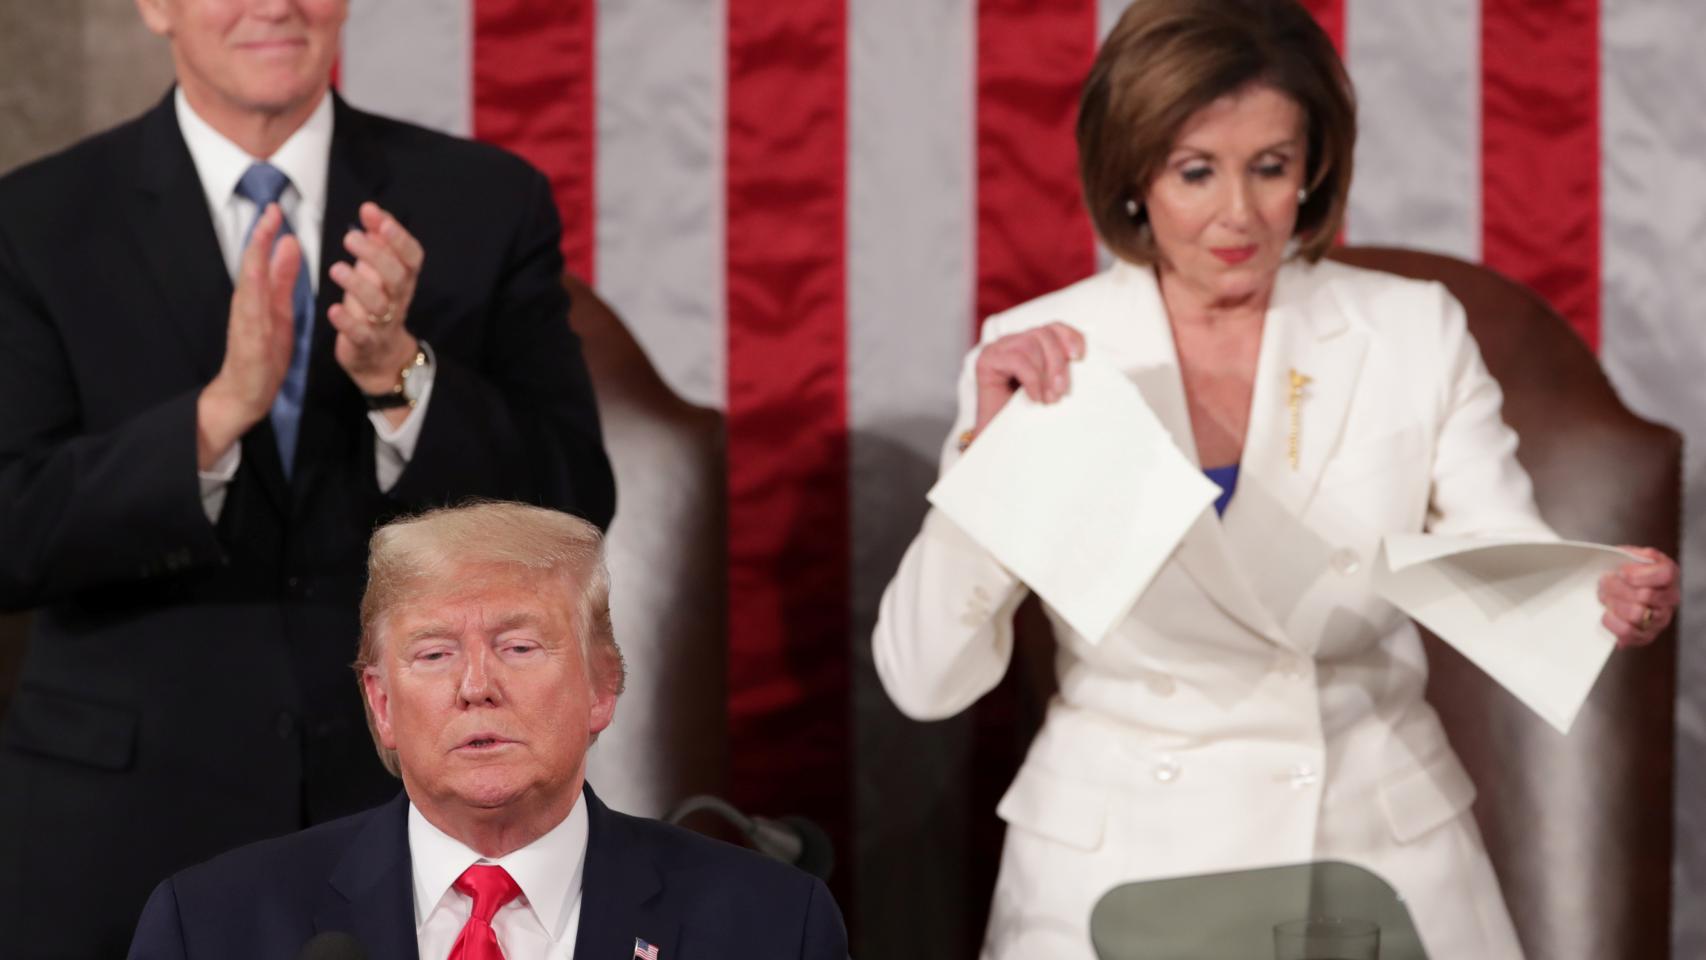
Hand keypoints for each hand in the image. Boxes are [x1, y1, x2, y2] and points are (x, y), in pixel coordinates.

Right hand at [197, 204, 298, 468]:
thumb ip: (283, 278)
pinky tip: (259, 282)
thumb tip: (288, 243)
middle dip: (259, 238)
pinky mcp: (248, 345)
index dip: (267, 234)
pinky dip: (254, 298)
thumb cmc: (262, 353)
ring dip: (255, 260)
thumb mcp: (279, 310)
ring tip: (263, 234)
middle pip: (251, 266)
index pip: (260, 259)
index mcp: (257, 297)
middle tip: (271, 209)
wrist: (244, 395)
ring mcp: (245, 325)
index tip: (276, 208)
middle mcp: (246, 306)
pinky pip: (250, 318)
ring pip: (247, 287)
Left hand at [327, 201, 424, 397]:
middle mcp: (397, 299)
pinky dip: (347, 322)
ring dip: (359, 285)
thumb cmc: (376, 302)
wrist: (379, 354)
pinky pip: (361, 334)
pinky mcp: (366, 343)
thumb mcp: (379, 270)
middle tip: (349, 238)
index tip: (379, 220)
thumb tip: (371, 209)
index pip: (412, 257)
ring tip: (336, 269)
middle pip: (396, 277)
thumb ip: (377, 240)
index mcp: (403, 279)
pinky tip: (334, 310)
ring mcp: (383, 322)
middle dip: (376, 255)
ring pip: (379, 304)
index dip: (399, 238)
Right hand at [970, 322, 1085, 437]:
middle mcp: (1013, 342)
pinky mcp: (985, 361)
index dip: (1070, 336)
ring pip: (1031, 344)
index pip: (1053, 327)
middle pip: (1043, 334)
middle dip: (1058, 362)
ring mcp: (997, 349)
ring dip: (1045, 373)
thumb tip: (1082, 358)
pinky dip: (1031, 379)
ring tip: (1049, 399)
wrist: (999, 442)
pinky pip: (1017, 359)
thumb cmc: (1027, 417)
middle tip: (1061, 392)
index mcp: (1031, 344)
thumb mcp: (1052, 388)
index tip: (1080, 357)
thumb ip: (1061, 370)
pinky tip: (1034, 398)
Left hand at [1598, 546, 1679, 647]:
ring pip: (1636, 614)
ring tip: (1603, 595)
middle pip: (1645, 595)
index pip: (1664, 575)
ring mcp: (1660, 619)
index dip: (1638, 574)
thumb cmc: (1624, 570)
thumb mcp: (1627, 555)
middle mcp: (1670, 599)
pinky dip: (1612, 622)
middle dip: (1617, 587)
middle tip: (1604, 581)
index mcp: (1668, 575)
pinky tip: (1606, 612)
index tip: (1620, 572)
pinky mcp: (1646, 636)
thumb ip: (1629, 556)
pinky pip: (1628, 632)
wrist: (1618, 589)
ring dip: (1613, 603)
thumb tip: (1623, 567)